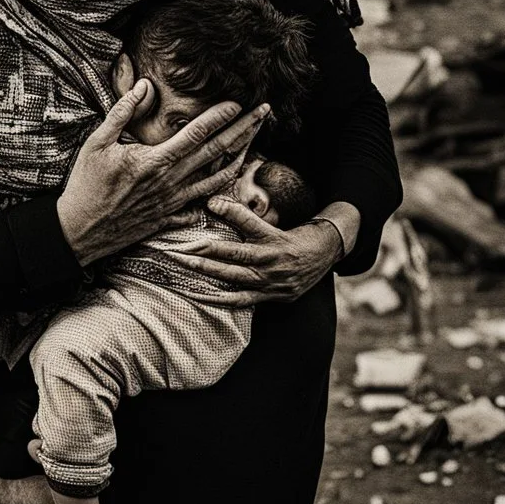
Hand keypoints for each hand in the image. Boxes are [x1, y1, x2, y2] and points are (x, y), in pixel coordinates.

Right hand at [57, 79, 269, 264]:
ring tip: (255, 143)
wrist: (79, 231)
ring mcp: (172, 202)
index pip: (196, 134)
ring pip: (216, 180)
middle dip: (243, 131)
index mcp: (154, 161)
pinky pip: (201, 205)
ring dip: (239, 159)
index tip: (238, 102)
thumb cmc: (85, 184)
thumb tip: (145, 85)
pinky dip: (218, 194)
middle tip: (264, 113)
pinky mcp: (169, 218)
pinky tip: (228, 182)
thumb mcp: (97, 142)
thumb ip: (123, 112)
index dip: (219, 116)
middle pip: (215, 153)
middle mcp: (170, 182)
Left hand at [175, 197, 344, 305]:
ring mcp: (271, 280)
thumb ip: (242, 216)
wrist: (325, 256)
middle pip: (233, 254)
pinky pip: (241, 300)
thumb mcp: (273, 223)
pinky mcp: (272, 296)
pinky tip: (200, 296)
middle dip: (204, 251)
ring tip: (184, 266)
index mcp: (273, 237)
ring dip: (206, 272)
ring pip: (234, 277)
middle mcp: (272, 259)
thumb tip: (212, 202)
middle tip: (179, 248)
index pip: (248, 221)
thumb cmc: (294, 236)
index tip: (210, 203)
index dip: (229, 211)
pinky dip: (220, 299)